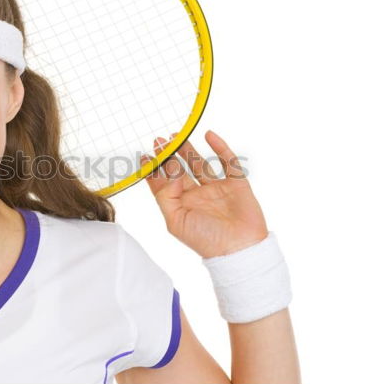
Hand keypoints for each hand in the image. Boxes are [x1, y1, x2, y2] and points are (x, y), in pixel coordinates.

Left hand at [141, 130, 268, 258]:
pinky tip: (209, 135)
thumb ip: (166, 196)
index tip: (144, 156)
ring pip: (200, 163)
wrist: (239, 248)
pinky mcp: (236, 184)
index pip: (164, 185)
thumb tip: (169, 174)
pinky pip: (228, 162)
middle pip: (180, 170)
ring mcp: (217, 189)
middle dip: (169, 156)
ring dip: (189, 149)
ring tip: (176, 135)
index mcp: (182, 206)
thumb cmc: (206, 240)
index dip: (154, 171)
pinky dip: (220, 147)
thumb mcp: (176, 221)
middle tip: (159, 141)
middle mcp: (198, 196)